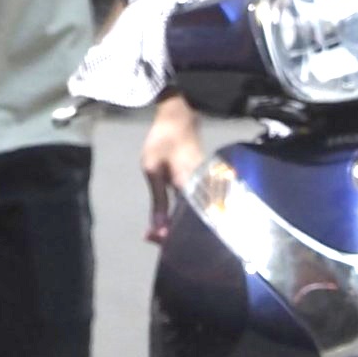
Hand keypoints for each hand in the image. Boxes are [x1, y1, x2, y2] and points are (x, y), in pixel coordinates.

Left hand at [141, 94, 202, 240]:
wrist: (179, 118)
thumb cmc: (163, 142)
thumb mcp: (153, 171)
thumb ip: (158, 202)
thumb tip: (157, 230)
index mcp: (192, 187)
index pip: (184, 223)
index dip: (168, 235)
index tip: (151, 238)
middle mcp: (205, 190)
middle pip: (192, 223)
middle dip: (171, 234)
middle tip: (150, 236)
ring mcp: (207, 187)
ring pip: (194, 215)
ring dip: (176, 225)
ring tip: (155, 230)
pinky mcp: (205, 184)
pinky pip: (195, 206)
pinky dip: (182, 214)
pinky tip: (168, 218)